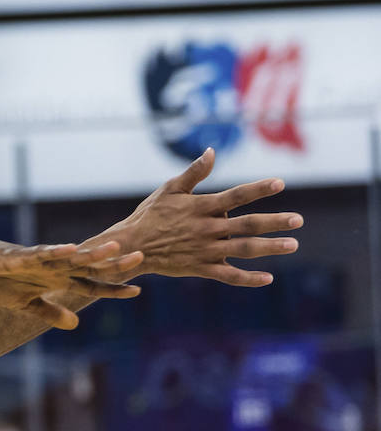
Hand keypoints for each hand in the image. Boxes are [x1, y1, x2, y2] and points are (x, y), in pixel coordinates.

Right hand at [0, 237, 142, 330]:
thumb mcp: (25, 305)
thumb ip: (50, 313)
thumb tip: (76, 324)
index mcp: (57, 280)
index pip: (90, 285)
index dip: (112, 288)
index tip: (137, 291)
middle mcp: (54, 267)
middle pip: (88, 266)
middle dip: (113, 263)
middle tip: (141, 255)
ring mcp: (40, 260)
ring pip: (70, 256)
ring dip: (91, 252)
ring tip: (113, 248)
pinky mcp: (21, 255)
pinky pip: (41, 253)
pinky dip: (55, 252)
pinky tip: (71, 249)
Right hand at [107, 149, 302, 286]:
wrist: (132, 246)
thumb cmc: (151, 214)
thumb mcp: (170, 189)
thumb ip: (194, 173)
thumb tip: (212, 152)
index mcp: (202, 207)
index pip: (236, 196)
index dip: (259, 189)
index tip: (280, 183)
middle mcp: (208, 228)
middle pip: (247, 225)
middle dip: (275, 222)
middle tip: (298, 220)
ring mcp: (206, 250)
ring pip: (244, 249)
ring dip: (270, 247)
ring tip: (293, 244)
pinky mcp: (201, 268)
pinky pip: (229, 275)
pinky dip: (248, 278)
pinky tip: (268, 278)